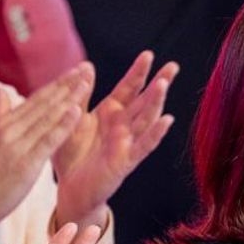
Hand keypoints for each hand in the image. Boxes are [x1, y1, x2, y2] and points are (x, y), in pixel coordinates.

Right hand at [0, 63, 91, 236]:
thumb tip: (2, 92)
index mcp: (3, 124)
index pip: (35, 99)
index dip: (57, 84)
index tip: (75, 71)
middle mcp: (10, 129)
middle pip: (44, 102)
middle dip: (67, 84)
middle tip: (87, 68)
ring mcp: (17, 145)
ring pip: (48, 116)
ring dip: (69, 97)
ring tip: (87, 81)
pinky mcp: (24, 163)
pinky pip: (47, 140)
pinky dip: (63, 125)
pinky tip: (77, 111)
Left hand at [53, 52, 177, 230]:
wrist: (70, 189)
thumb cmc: (71, 155)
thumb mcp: (71, 118)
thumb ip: (80, 95)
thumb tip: (87, 65)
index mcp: (110, 113)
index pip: (128, 88)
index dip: (138, 72)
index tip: (149, 54)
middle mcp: (123, 126)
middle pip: (144, 100)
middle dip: (159, 82)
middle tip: (173, 65)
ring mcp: (127, 143)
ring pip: (146, 119)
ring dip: (155, 102)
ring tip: (164, 84)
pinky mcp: (125, 161)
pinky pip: (143, 145)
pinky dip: (155, 133)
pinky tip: (167, 120)